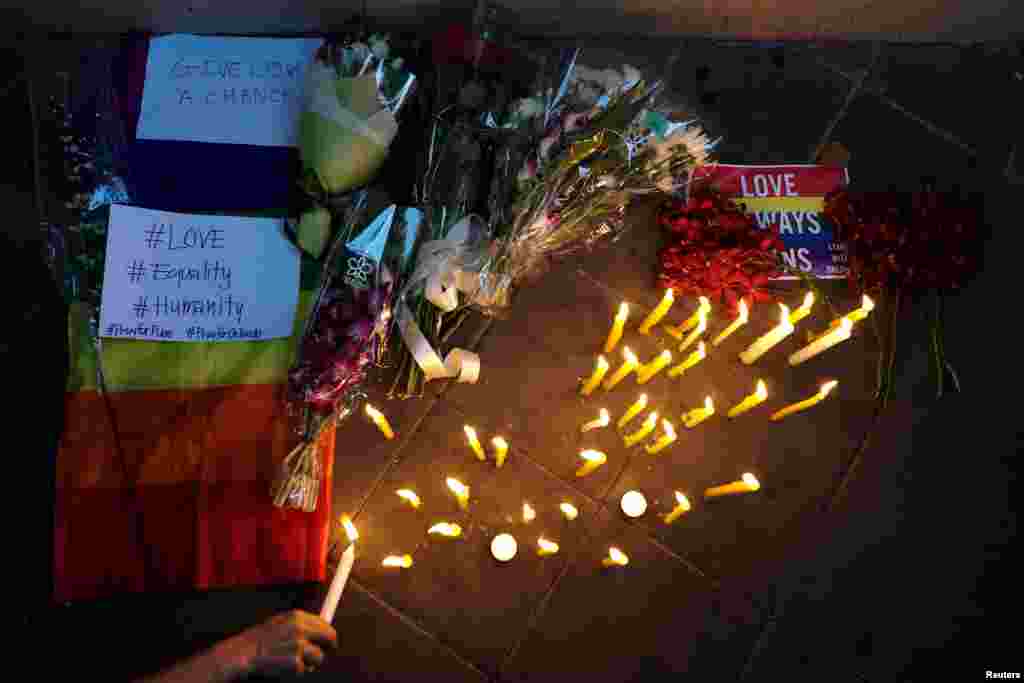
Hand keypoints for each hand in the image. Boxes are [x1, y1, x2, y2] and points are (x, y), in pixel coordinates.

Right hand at [216, 610, 337, 678]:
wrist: (239, 655)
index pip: (326, 626)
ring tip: (290, 663)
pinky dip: (295, 673)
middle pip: (330, 638)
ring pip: (319, 658)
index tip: (329, 644)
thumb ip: (299, 625)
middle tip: (316, 658)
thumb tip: (321, 629)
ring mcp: (298, 644)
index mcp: (297, 616)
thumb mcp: (278, 624)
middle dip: (325, 649)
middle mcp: (300, 628)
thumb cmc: (257, 642)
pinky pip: (304, 671)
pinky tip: (282, 669)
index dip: (328, 637)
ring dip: (309, 664)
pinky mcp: (294, 662)